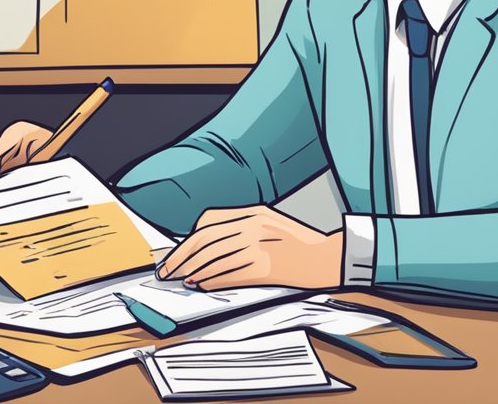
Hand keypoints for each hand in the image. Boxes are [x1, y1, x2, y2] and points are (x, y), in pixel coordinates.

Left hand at [156, 206, 341, 290]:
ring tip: (183, 280)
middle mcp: (253, 226)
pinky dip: (213, 281)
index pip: (209, 222)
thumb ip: (241, 227)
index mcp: (254, 212)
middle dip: (182, 257)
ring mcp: (259, 245)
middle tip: (168, 271)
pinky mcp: (266, 267)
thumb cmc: (301, 243)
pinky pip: (231, 274)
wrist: (330, 257)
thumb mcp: (270, 223)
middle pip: (206, 240)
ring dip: (195, 271)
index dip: (188, 239)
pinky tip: (202, 285)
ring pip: (215, 259)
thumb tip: (208, 245)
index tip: (177, 253)